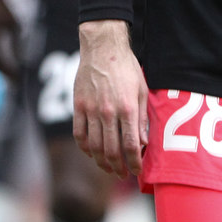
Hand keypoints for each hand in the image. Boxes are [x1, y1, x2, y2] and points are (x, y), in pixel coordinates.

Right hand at [72, 20, 147, 177]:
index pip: (131, 146)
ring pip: (94, 147)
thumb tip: (143, 143)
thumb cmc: (126, 67)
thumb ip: (142, 118)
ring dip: (101, 162)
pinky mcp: (78, 106)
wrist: (102, 47)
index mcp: (127, 108)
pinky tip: (91, 153)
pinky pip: (79, 134)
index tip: (137, 171)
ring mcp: (91, 110)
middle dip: (118, 167)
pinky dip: (85, 148)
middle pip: (111, 150)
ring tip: (108, 168)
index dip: (134, 163)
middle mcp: (108, 112)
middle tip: (122, 174)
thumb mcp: (142, 90)